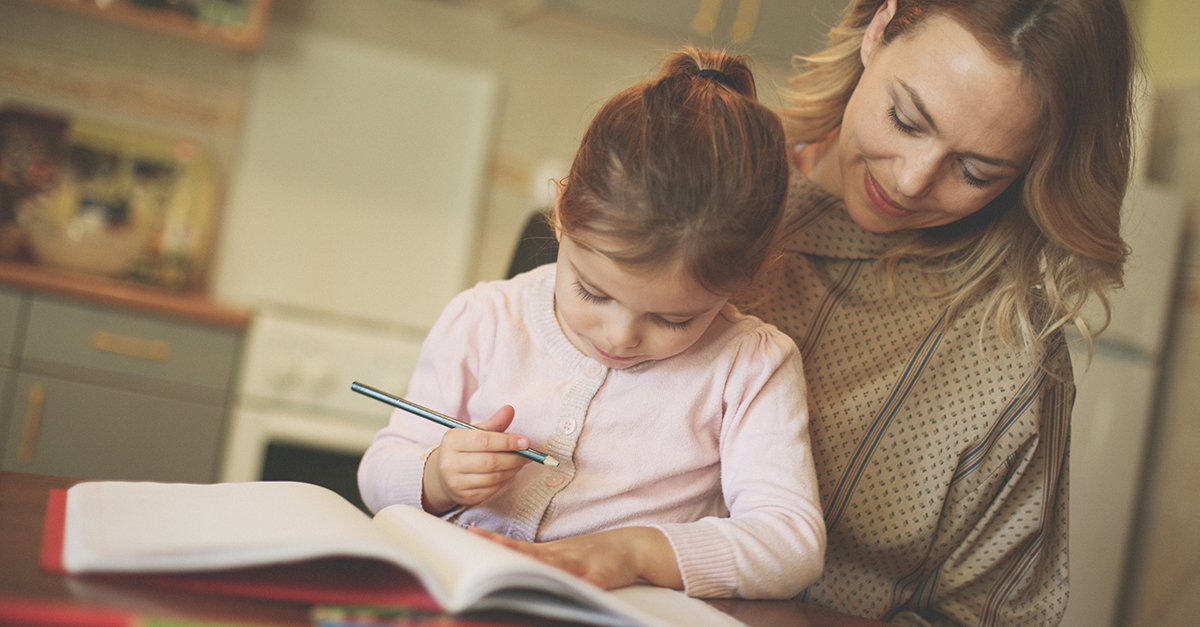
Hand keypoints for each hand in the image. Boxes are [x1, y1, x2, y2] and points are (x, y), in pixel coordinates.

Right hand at [422, 405, 531, 512]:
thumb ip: (494, 423)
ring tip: (520, 462)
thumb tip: (510, 409)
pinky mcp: (466, 498)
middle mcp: (449, 463)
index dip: (507, 441)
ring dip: (512, 470)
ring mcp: (456, 483)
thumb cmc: (464, 449)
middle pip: (491, 461)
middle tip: (527, 454)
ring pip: (494, 477)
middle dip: (514, 458)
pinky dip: (506, 481)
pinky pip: (493, 489)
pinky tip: (508, 473)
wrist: (444, 475)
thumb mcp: (474, 433)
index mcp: (451, 441)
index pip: (484, 441)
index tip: (525, 441)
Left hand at [469, 526, 683, 590]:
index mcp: (552, 553)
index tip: (471, 533)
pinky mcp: (604, 575)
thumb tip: (507, 559)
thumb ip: (540, 560)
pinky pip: (593, 581)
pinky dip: (587, 584)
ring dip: (539, 567)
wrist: (632, 546)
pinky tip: (582, 587)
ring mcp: (583, 565)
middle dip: (507, 551)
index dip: (495, 541)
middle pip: (531, 555)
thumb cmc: (593, 556)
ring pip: (557, 567)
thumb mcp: (564, 556)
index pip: (517, 547)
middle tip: (483, 542)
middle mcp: (563, 556)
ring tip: (520, 568)